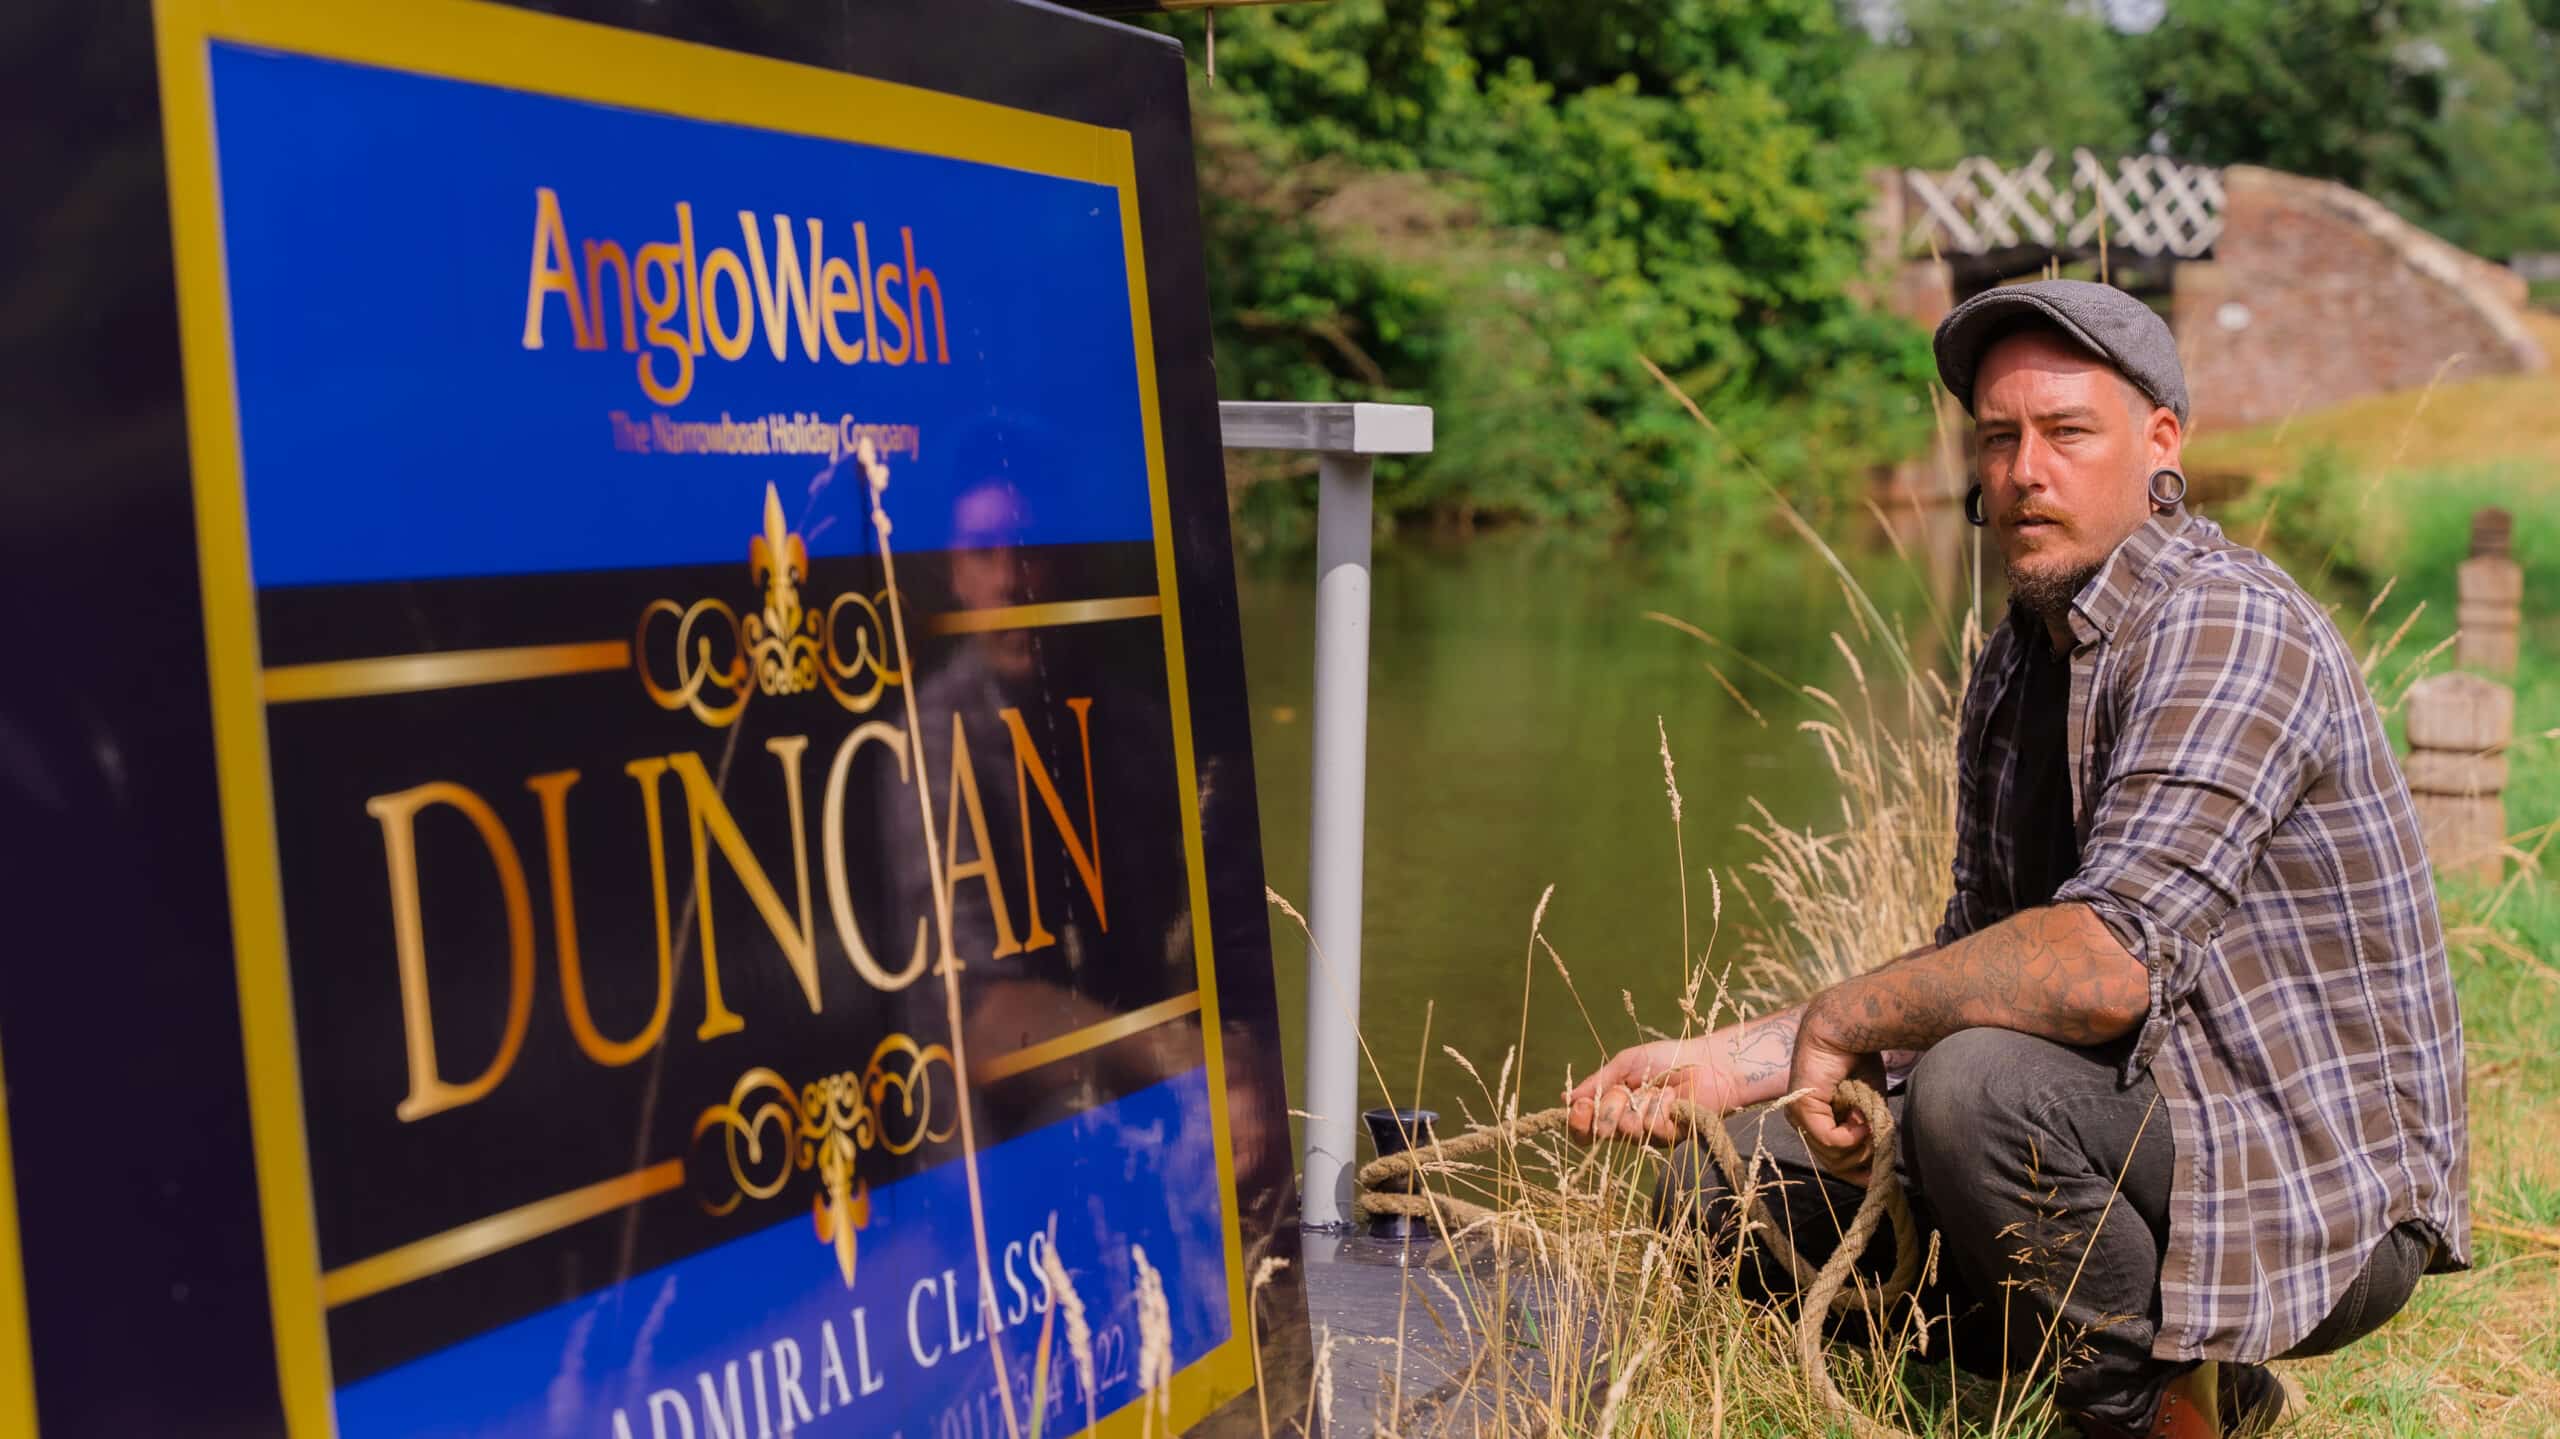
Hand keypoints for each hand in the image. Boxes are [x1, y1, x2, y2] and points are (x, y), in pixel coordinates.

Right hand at [1565, 1038, 1743, 1144]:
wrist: (1708, 1061)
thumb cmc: (1667, 1058)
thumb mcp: (1625, 1064)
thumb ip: (1598, 1082)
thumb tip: (1565, 1098)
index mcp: (1613, 1108)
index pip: (1585, 1128)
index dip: (1577, 1121)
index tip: (1578, 1106)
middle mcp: (1628, 1125)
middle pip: (1600, 1132)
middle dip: (1608, 1109)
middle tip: (1625, 1092)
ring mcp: (1650, 1134)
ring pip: (1627, 1131)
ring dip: (1637, 1106)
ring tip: (1656, 1090)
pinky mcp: (1672, 1138)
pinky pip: (1652, 1129)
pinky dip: (1659, 1108)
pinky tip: (1672, 1097)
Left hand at [1787, 998, 1886, 1183]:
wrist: (1845, 1029)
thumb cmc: (1858, 1060)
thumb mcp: (1866, 1104)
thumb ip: (1867, 1131)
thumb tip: (1874, 1165)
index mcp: (1814, 1119)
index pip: (1830, 1159)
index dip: (1854, 1172)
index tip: (1875, 1178)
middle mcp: (1802, 1121)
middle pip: (1833, 1163)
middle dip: (1861, 1159)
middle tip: (1877, 1144)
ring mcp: (1798, 1117)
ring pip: (1833, 1155)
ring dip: (1859, 1143)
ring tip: (1867, 1121)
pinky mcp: (1802, 1110)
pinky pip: (1830, 1140)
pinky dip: (1851, 1135)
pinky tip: (1860, 1121)